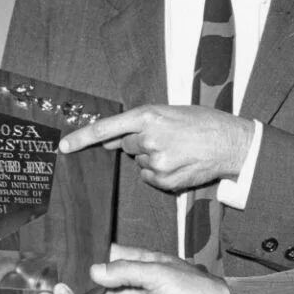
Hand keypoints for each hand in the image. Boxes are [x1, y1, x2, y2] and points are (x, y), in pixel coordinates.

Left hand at [60, 105, 253, 190]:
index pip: (106, 128)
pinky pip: (151, 178)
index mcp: (148, 116)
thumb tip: (110, 141)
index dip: (82, 138)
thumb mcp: (169, 113)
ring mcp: (157, 161)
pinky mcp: (165, 180)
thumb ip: (139, 125)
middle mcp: (148, 139)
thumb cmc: (202, 122)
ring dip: (152, 158)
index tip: (63, 147)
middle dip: (139, 143)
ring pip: (140, 163)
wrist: (231, 142)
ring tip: (178, 149)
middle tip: (165, 137)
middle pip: (126, 145)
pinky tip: (180, 163)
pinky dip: (161, 172)